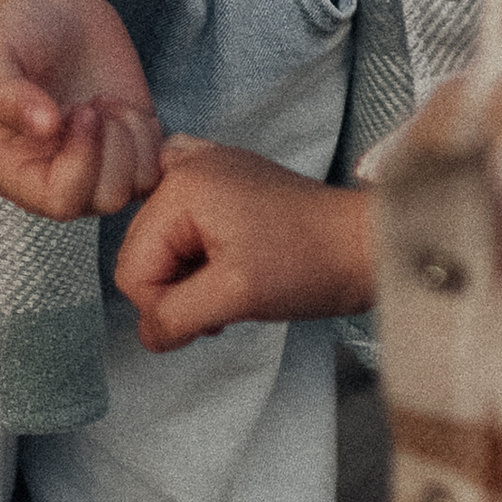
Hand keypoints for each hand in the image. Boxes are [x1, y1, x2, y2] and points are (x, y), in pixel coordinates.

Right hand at [0, 0, 162, 217]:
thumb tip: (44, 128)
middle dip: (111, 147)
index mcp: (15, 173)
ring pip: (135, 188)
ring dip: (131, 139)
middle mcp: (56, 179)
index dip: (82, 161)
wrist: (51, 8)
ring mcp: (96, 168)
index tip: (83, 110)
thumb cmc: (14, 33)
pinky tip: (127, 107)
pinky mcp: (129, 151)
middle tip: (96, 101)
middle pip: (104, 200)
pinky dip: (151, 137)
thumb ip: (5, 91)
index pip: (59, 202)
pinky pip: (156, 170)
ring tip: (107, 102)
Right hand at [113, 139, 373, 349]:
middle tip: (225, 304)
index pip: (132, 269)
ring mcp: (208, 170)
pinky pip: (184, 223)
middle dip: (178, 292)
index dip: (164, 308)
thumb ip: (176, 317)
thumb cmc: (310, 263)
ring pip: (163, 245)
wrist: (369, 244)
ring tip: (233, 287)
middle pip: (144, 254)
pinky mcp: (227, 183)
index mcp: (180, 185)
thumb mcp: (235, 296)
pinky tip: (222, 261)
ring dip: (190, 277)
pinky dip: (196, 252)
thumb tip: (148, 336)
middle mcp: (187, 165)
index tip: (211, 317)